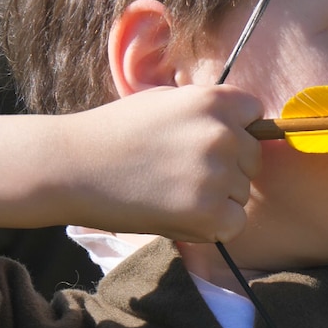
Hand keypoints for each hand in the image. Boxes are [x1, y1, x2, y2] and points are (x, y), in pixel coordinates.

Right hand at [69, 85, 264, 241]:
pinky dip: (213, 226)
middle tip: (182, 171)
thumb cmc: (116, 132)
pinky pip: (235, 223)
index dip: (236, 129)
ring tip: (172, 190)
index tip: (208, 140)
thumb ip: (209, 110)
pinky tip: (180, 213)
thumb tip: (246, 125)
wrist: (71, 169)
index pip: (255, 114)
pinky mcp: (211, 213)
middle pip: (252, 157)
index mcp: (215, 101)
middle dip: (228, 166)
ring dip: (218, 196)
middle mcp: (223, 134)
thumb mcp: (167, 101)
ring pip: (242, 192)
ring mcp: (218, 175)